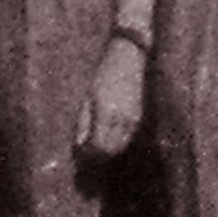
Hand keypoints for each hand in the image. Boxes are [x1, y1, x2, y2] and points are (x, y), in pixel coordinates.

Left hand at [78, 36, 145, 157]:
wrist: (128, 58)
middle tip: (85, 155)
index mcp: (105, 113)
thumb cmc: (103, 75)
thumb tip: (80, 144)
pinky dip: (116, 144)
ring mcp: (133, 120)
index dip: (87, 154)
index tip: (79, 152)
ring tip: (94, 148)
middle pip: (109, 153)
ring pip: (119, 149)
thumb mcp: (88, 98)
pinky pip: (126, 140)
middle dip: (96, 158)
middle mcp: (121, 119)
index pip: (97, 147)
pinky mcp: (138, 118)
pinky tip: (107, 138)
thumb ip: (84, 123)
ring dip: (106, 153)